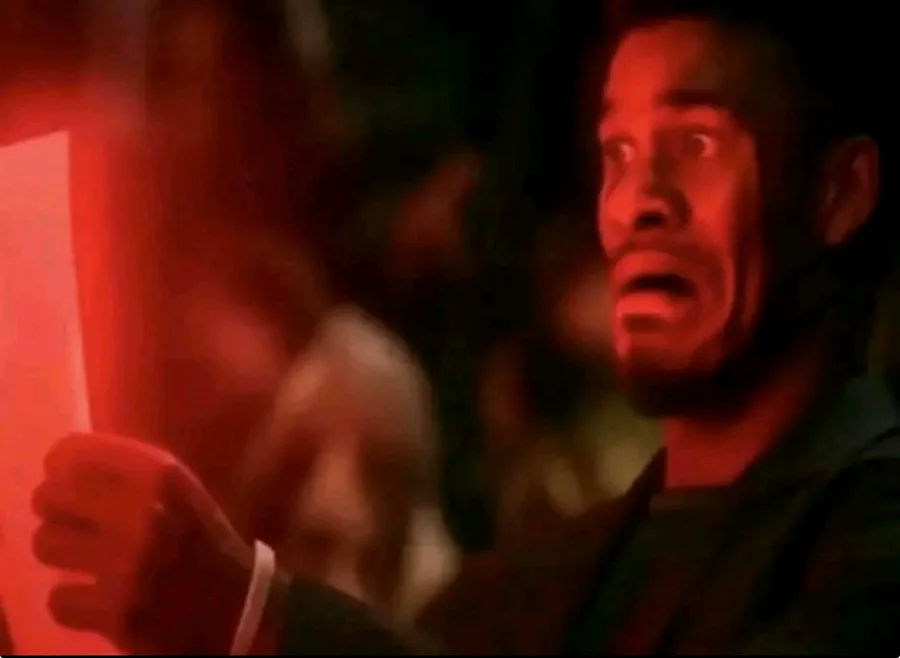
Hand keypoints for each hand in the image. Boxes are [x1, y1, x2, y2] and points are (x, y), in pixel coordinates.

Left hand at [32, 433, 254, 653]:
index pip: (72, 453)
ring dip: (61, 551)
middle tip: (70, 519)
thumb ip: (128, 470)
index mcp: (161, 476)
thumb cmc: (200, 538)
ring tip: (83, 555)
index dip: (60, 465)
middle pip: (49, 496)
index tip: (64, 476)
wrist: (238, 604)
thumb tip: (62, 460)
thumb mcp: (179, 488)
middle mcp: (143, 514)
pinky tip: (93, 596)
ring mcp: (129, 566)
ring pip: (46, 543)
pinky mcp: (118, 613)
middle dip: (54, 508)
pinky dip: (72, 601)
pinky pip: (58, 600)